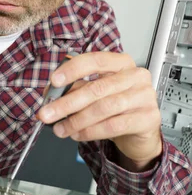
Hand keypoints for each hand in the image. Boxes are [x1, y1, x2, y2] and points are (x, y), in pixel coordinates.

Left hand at [37, 52, 162, 171]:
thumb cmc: (116, 107)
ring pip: (104, 108)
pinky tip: (78, 134)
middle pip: (96, 88)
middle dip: (67, 103)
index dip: (72, 70)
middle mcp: (135, 76)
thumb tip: (50, 94)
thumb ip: (73, 90)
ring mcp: (145, 96)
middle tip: (47, 113)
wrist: (139, 130)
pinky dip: (91, 131)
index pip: (95, 60)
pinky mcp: (149, 118)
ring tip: (60, 129)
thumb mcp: (93, 94)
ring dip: (76, 120)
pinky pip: (114, 125)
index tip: (54, 81)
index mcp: (121, 63)